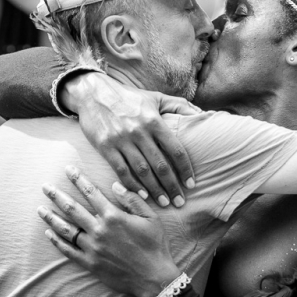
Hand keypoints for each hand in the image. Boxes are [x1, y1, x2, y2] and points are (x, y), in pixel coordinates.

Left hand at [37, 166, 181, 296]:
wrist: (153, 277)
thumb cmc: (155, 245)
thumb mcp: (151, 218)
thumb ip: (132, 200)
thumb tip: (115, 185)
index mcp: (114, 216)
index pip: (92, 192)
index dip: (78, 179)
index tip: (68, 169)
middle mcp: (99, 230)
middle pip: (72, 209)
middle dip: (57, 195)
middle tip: (45, 187)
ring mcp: (92, 247)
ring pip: (66, 229)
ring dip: (52, 217)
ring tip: (40, 209)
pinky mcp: (90, 263)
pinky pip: (68, 251)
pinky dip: (57, 241)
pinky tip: (49, 233)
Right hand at [62, 72, 199, 206]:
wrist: (93, 92)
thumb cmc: (129, 97)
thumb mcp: (156, 97)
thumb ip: (180, 106)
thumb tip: (203, 115)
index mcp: (154, 120)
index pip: (175, 150)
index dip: (185, 169)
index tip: (191, 184)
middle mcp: (139, 131)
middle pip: (160, 165)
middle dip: (172, 186)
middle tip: (180, 202)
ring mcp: (121, 140)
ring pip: (142, 171)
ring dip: (155, 190)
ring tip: (164, 204)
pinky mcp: (105, 146)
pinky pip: (121, 170)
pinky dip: (132, 185)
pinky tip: (141, 195)